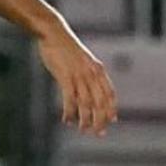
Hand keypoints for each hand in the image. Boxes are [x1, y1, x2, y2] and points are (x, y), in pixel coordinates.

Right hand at [38, 21, 117, 135]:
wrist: (53, 32)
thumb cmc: (66, 47)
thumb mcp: (83, 59)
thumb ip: (89, 73)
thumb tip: (92, 90)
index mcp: (98, 69)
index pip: (110, 94)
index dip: (111, 108)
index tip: (112, 120)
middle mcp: (91, 74)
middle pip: (100, 104)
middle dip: (100, 120)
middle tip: (98, 133)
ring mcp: (79, 75)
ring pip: (86, 105)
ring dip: (85, 120)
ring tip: (82, 129)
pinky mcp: (65, 77)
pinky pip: (69, 100)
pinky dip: (69, 113)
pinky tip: (66, 120)